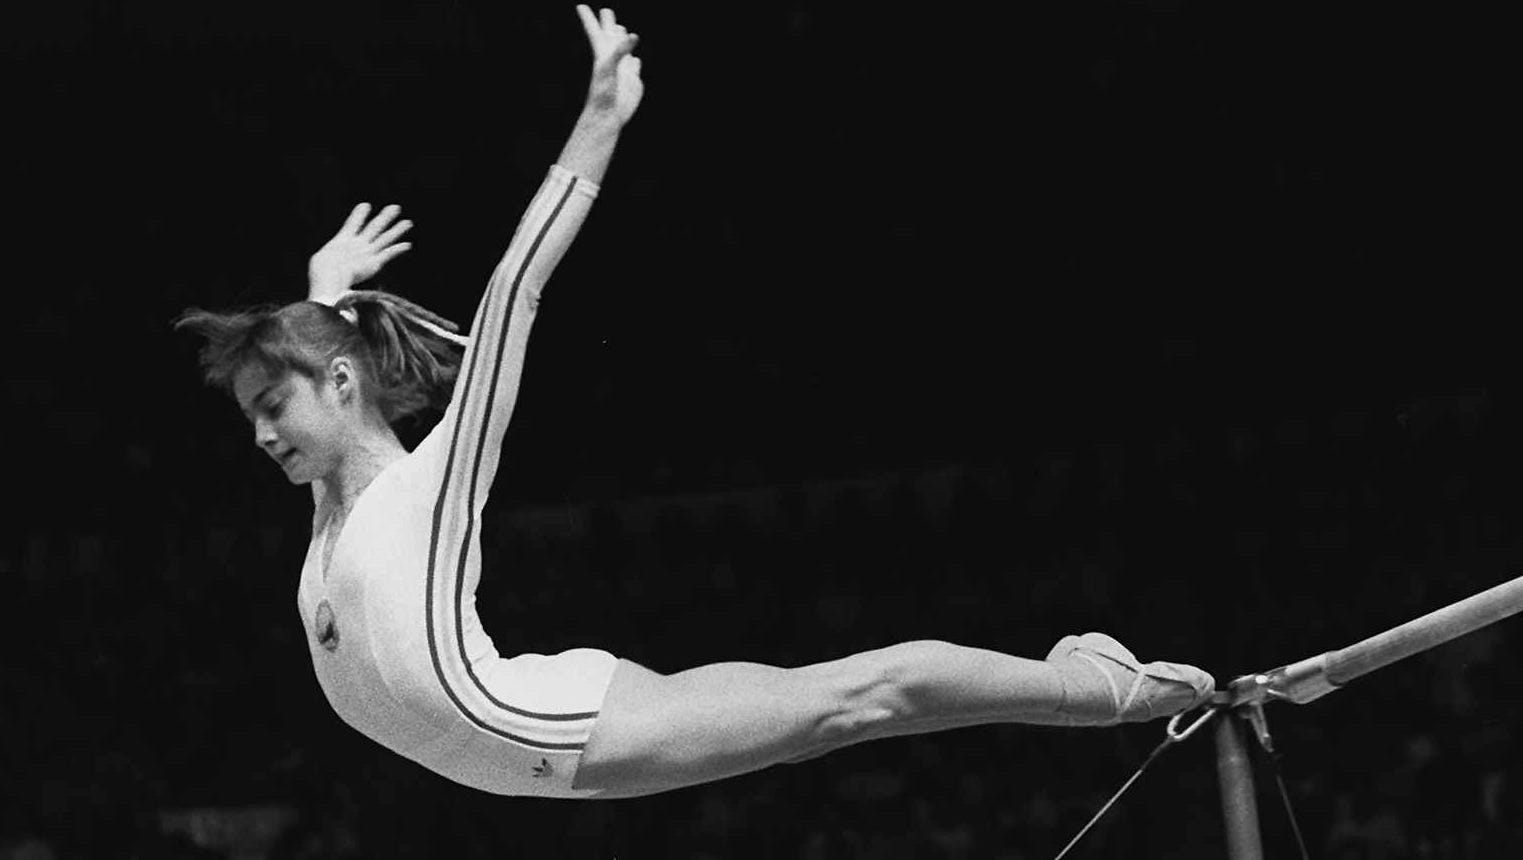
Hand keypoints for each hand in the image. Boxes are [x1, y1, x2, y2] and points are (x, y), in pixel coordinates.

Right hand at [308, 203, 412, 302]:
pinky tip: (408, 245)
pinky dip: (398, 249)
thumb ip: (326, 265)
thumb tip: (322, 277)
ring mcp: (367, 252)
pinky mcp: (374, 262)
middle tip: (395, 207)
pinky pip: (389, 254)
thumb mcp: (321, 265)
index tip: (365, 205)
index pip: (352, 224)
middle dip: (385, 217)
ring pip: (385, 238)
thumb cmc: (320, 272)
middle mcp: (357, 244)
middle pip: (375, 227)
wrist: (328, 275)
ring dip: (397, 230)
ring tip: (408, 223)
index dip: (359, 215)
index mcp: (342, 241)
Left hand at [577, 5, 642, 123]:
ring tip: (621, 30)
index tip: (580, 6)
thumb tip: (633, 36)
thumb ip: (619, 50)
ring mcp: (623, 69)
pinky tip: (635, 60)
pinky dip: (635, 62)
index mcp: (602, 53)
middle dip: (608, 22)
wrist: (609, 116)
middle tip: (606, 10)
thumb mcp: (608, 67)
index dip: (588, 18)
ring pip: (624, 49)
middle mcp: (613, 59)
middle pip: (610, 36)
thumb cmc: (604, 93)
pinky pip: (635, 66)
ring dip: (623, 40)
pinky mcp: (633, 79)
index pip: (594, 31)